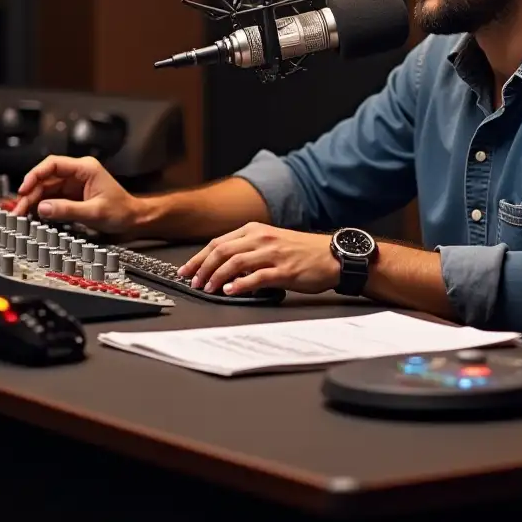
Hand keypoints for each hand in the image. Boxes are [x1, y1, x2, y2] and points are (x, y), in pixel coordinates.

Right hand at [12, 155, 138, 232]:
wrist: (133, 219)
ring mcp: (74, 184)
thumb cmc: (121, 211)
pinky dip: (41, 206)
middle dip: (31, 192)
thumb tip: (43, 208)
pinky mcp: (72, 195)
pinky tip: (33, 215)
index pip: (54, 164)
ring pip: (46, 188)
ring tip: (21, 214)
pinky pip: (52, 197)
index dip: (35, 174)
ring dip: (33, 200)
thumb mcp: (94, 212)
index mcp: (86, 168)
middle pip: (46, 177)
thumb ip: (68, 210)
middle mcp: (78, 173)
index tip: (24, 188)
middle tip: (18, 209)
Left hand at [178, 222, 340, 296]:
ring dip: (216, 276)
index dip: (199, 257)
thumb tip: (225, 268)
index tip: (187, 270)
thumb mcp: (272, 242)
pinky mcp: (284, 271)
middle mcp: (262, 239)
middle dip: (202, 267)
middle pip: (222, 250)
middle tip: (193, 281)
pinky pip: (257, 277)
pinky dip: (240, 284)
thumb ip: (249, 251)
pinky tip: (230, 291)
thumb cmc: (303, 251)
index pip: (219, 242)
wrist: (333, 256)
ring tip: (207, 288)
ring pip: (235, 262)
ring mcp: (273, 254)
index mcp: (256, 230)